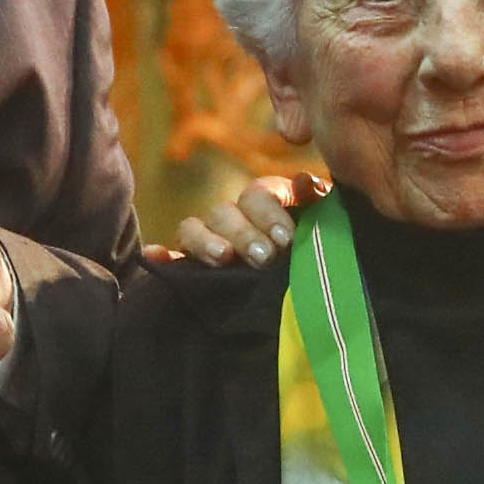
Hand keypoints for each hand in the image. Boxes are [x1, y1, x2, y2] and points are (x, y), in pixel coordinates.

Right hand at [169, 176, 314, 268]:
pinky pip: (173, 258)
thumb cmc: (322, 257)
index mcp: (268, 203)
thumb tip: (305, 182)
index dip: (268, 213)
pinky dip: (163, 256)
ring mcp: (214, 242)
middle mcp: (237, 219)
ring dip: (206, 242)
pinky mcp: (195, 269)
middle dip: (244, 234)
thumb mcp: (328, 230)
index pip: (257, 194)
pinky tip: (155, 256)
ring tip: (224, 259)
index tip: (285, 238)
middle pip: (225, 212)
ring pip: (194, 228)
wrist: (317, 301)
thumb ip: (319, 205)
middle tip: (263, 258)